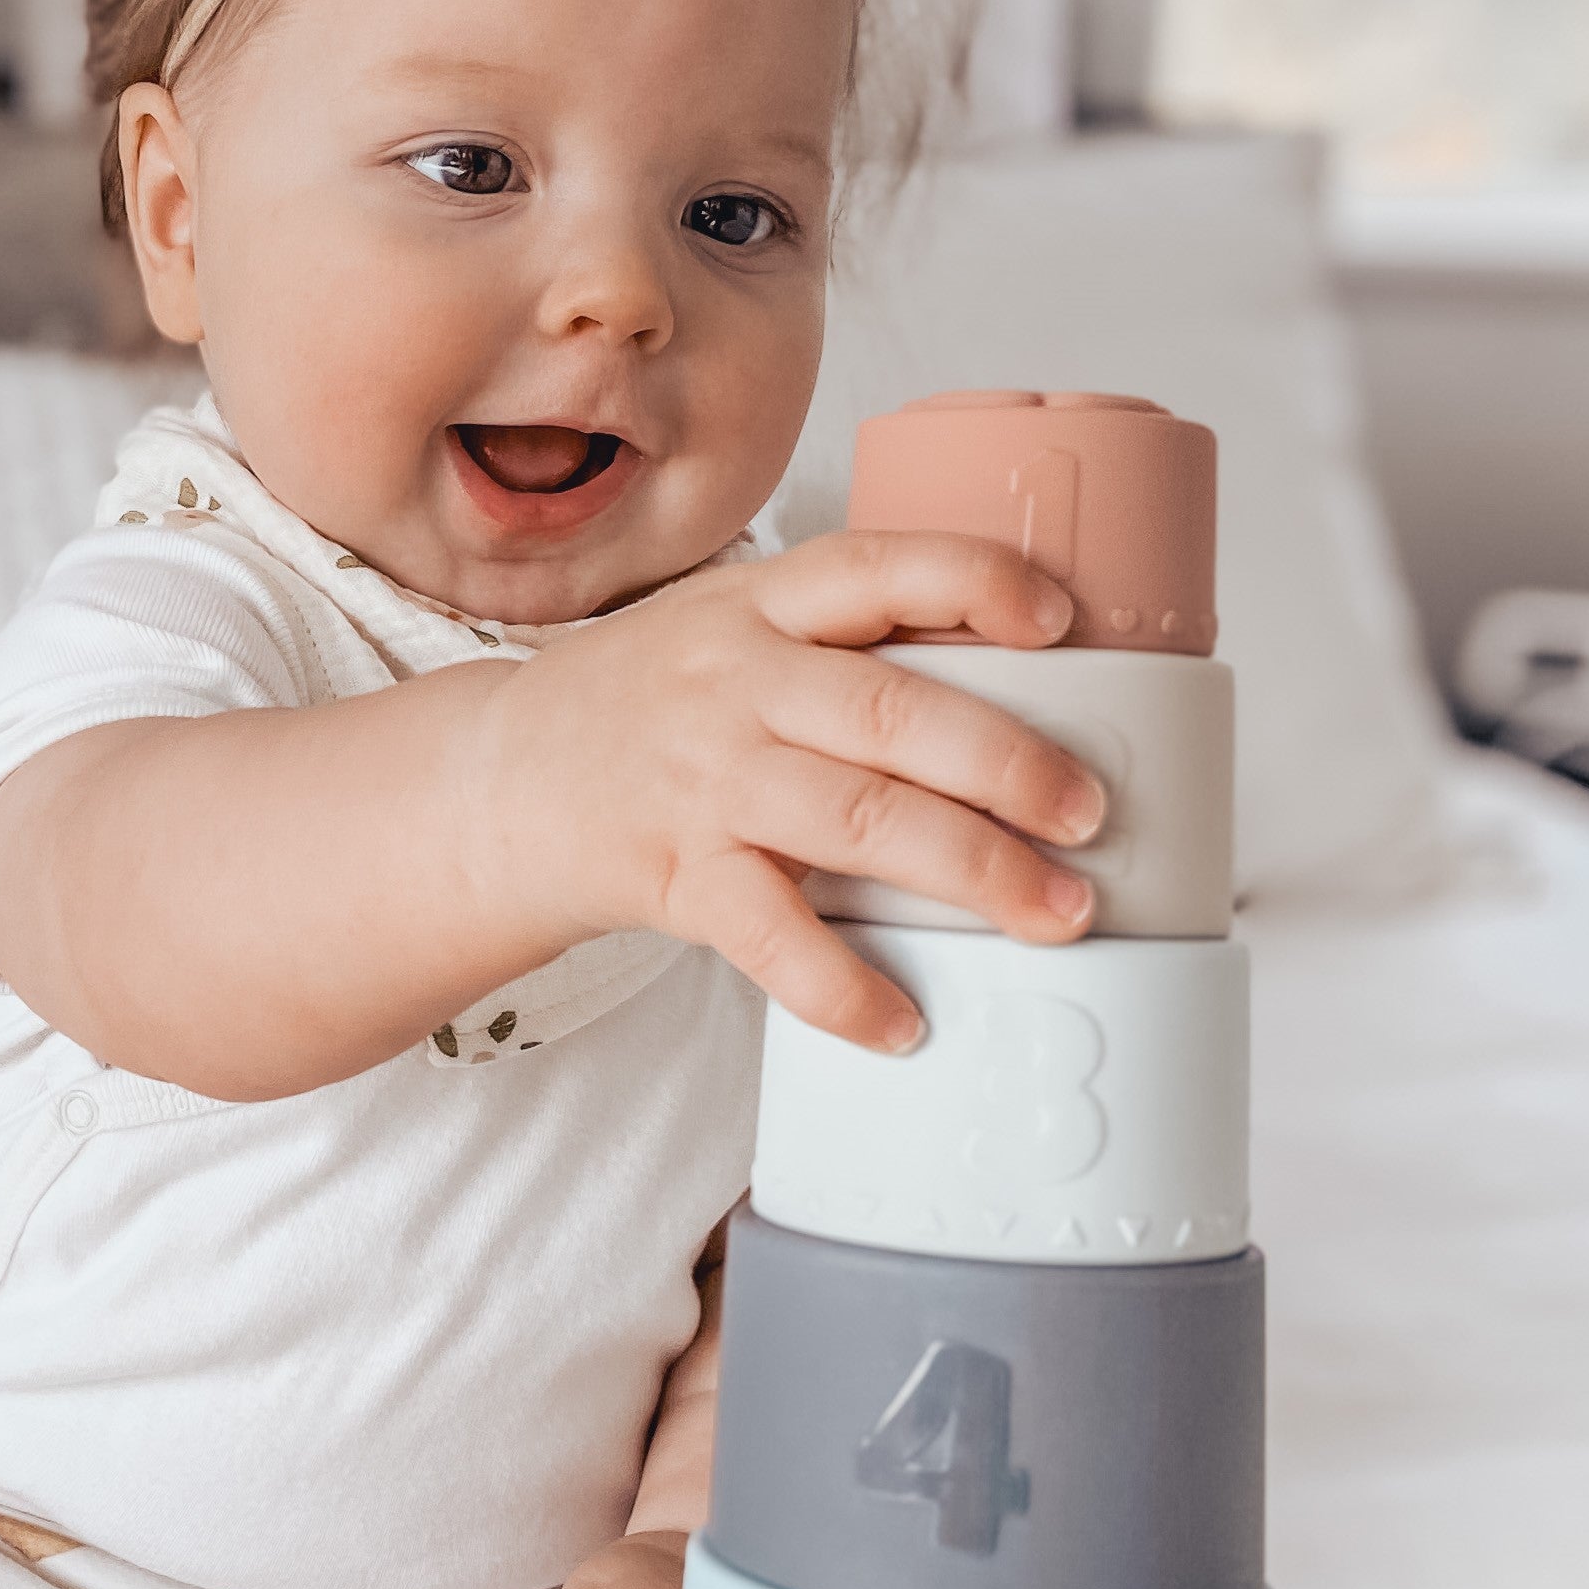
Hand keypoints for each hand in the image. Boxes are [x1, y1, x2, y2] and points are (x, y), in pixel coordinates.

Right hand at [484, 527, 1105, 1054]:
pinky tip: (902, 1021)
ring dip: (972, 871)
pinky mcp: (675, 874)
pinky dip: (842, 987)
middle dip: (1009, 764)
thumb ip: (846, 637)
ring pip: (858, 820)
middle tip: (1089, 811)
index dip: (973, 583)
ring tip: (1058, 913)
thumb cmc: (648, 703)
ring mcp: (705, 780)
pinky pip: (770, 936)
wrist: (499, 781)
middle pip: (893, 713)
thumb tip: (1025, 671)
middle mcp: (736, 682)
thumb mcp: (731, 626)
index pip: (876, 567)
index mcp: (763, 607)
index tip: (1058, 622)